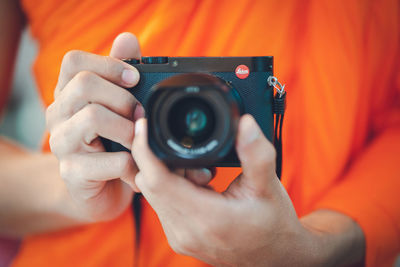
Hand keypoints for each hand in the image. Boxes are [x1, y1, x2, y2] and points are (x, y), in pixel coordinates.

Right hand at [46, 33, 143, 221]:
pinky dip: (131, 165)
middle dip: (123, 98)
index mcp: (68, 94)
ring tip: (139, 141)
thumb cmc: (110, 145)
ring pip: (93, 118)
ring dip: (128, 129)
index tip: (135, 79)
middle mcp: (59, 115)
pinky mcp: (73, 174)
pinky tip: (135, 170)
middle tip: (140, 114)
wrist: (98, 190)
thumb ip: (120, 75)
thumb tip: (127, 39)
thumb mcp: (115, 108)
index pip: (74, 62)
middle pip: (84, 85)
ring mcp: (62, 145)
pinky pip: (109, 161)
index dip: (108, 63)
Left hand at [131, 114, 316, 265]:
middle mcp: (184, 231)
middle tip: (191, 150)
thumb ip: (255, 153)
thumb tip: (245, 122)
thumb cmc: (273, 224)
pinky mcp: (179, 238)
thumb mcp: (268, 186)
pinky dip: (172, 188)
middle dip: (160, 159)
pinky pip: (162, 205)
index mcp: (205, 217)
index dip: (145, 149)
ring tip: (204, 173)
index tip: (143, 125)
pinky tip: (200, 185)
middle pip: (149, 184)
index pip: (156, 180)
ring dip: (168, 174)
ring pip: (153, 194)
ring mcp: (179, 237)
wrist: (275, 259)